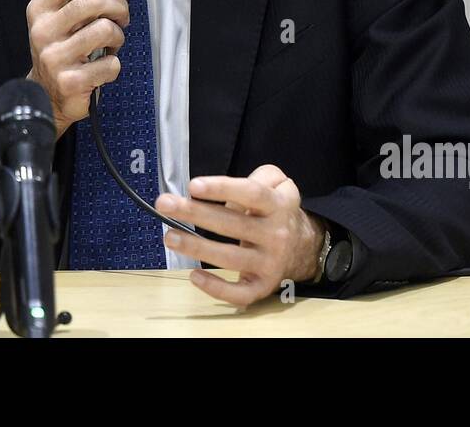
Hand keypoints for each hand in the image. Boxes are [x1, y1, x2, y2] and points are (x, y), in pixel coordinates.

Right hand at [25, 0, 137, 136]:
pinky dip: (114, 65)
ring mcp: (55, 56)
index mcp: (41, 9)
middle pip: (93, 0)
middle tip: (122, 18)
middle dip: (118, 7)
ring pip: (105, 29)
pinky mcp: (70, 81)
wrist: (45, 95)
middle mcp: (44, 30)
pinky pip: (110, 63)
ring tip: (110, 45)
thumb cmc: (59, 52)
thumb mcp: (58, 20)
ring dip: (118, 37)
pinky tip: (101, 68)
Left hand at [155, 164, 326, 305]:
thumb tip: (228, 188)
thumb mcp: (279, 184)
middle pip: (232, 224)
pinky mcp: (263, 286)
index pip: (250, 193)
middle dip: (195, 213)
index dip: (221, 189)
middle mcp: (275, 235)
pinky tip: (194, 276)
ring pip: (230, 258)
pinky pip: (239, 293)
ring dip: (196, 248)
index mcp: (277, 206)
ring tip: (169, 237)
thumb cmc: (277, 212)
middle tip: (164, 204)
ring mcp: (269, 263)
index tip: (193, 186)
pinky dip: (216, 288)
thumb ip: (261, 176)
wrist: (304, 248)